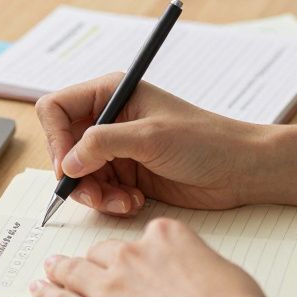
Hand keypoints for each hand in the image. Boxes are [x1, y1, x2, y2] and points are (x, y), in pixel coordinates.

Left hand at [30, 217, 276, 296]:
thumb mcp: (226, 272)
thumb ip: (201, 268)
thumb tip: (200, 279)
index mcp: (166, 237)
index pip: (144, 237)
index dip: (141, 252)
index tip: (139, 260)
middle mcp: (132, 255)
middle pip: (104, 252)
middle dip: (94, 259)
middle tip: (83, 261)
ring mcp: (108, 287)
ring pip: (75, 271)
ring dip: (61, 268)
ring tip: (51, 267)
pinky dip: (46, 294)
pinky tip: (38, 289)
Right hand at [35, 72, 265, 215]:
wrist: (240, 170)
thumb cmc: (205, 141)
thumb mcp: (150, 137)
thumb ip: (102, 143)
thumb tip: (67, 163)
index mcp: (112, 93)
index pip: (57, 109)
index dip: (56, 139)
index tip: (67, 167)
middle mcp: (110, 119)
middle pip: (63, 148)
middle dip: (76, 175)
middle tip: (94, 195)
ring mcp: (117, 149)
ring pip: (79, 175)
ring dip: (95, 194)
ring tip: (124, 201)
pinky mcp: (127, 174)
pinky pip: (99, 191)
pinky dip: (110, 202)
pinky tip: (135, 202)